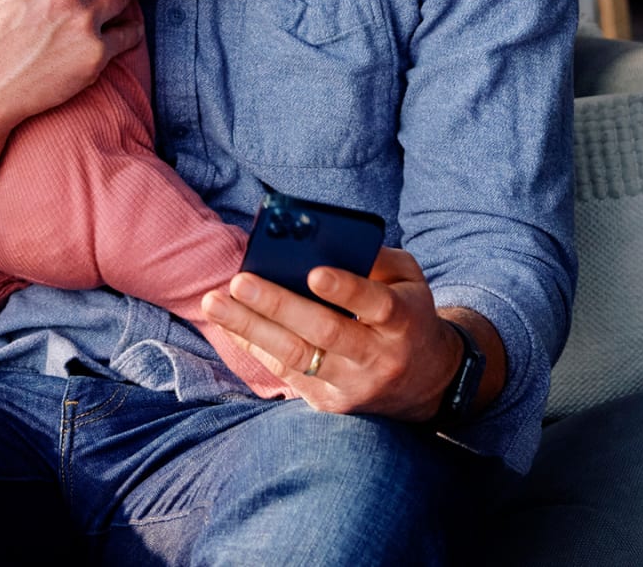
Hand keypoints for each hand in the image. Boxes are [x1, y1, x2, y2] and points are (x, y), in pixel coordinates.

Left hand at [197, 247, 464, 421]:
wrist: (428, 383)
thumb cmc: (408, 315)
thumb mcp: (408, 282)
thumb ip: (376, 259)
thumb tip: (322, 240)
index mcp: (404, 321)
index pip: (377, 306)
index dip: (347, 290)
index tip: (313, 273)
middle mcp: (379, 357)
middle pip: (325, 333)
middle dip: (278, 306)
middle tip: (239, 282)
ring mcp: (352, 385)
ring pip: (295, 358)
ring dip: (250, 328)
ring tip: (214, 303)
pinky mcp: (330, 402)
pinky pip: (285, 373)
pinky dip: (253, 345)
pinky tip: (228, 324)